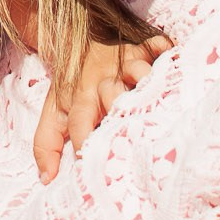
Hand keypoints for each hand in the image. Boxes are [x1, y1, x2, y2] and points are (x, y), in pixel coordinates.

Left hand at [33, 35, 170, 181]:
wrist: (71, 40)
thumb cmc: (69, 86)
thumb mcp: (53, 113)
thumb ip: (47, 145)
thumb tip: (46, 179)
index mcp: (80, 99)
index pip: (80, 123)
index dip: (85, 142)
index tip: (96, 164)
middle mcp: (101, 81)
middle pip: (112, 95)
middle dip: (121, 109)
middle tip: (135, 129)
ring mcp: (121, 63)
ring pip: (135, 70)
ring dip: (146, 80)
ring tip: (159, 93)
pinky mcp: (139, 49)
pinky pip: (153, 46)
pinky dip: (163, 50)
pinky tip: (173, 54)